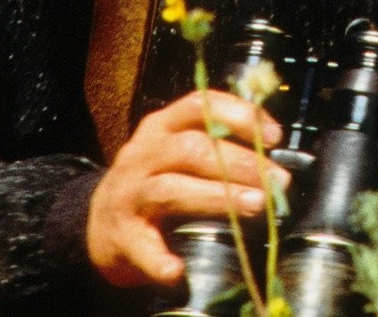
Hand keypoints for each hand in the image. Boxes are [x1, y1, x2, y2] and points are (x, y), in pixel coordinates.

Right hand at [85, 89, 286, 287]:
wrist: (100, 222)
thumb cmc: (156, 181)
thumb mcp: (180, 150)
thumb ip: (219, 144)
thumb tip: (275, 156)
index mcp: (162, 127)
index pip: (200, 106)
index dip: (240, 116)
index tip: (275, 136)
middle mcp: (142, 155)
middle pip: (192, 149)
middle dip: (241, 163)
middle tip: (278, 181)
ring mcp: (128, 194)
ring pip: (171, 189)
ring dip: (218, 197)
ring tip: (254, 206)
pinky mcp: (120, 236)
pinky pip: (141, 246)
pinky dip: (159, 259)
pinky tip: (178, 270)